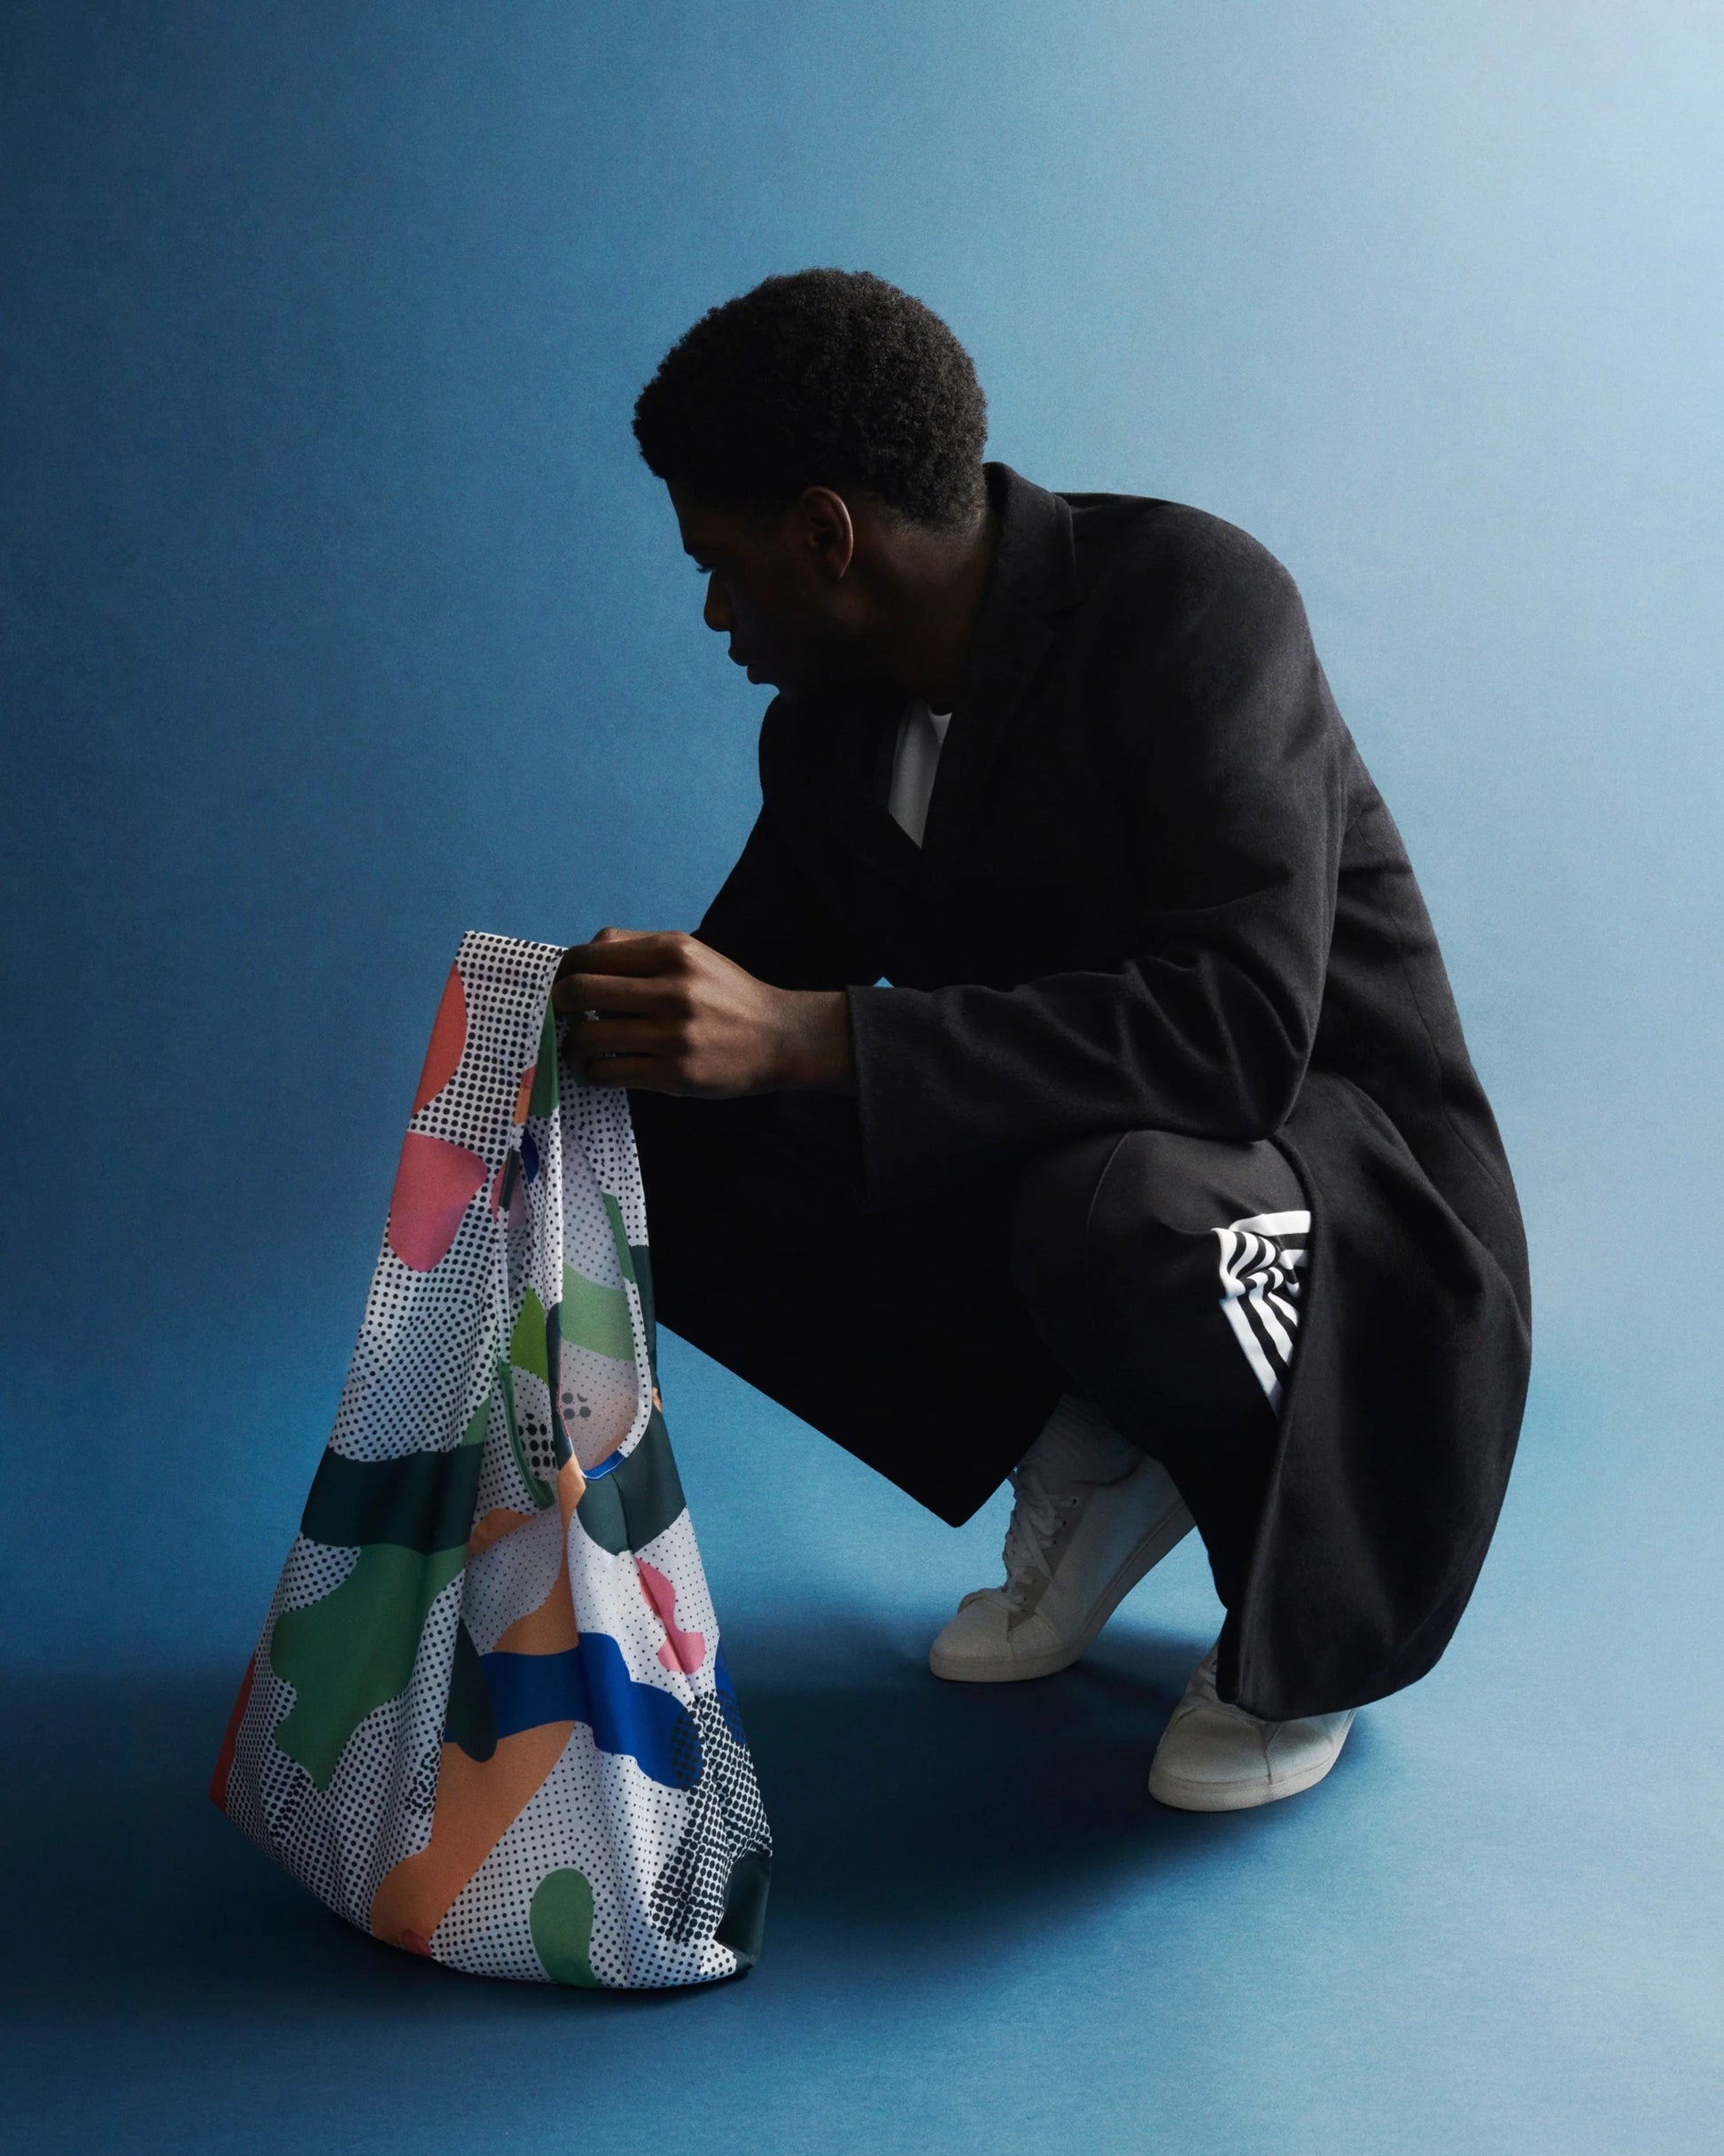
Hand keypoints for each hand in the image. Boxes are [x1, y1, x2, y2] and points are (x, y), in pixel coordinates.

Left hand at [551, 929, 854, 1096]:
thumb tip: (578, 962)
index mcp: (672, 951)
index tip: (562, 987)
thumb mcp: (692, 955)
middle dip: (558, 1006)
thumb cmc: (727, 995)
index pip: (589, 954)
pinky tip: (595, 1071)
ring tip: (577, 1050)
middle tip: (561, 1018)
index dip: (563, 972)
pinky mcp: (675, 1073)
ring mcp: (674, 1033)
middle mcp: (672, 988)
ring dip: (571, 1046)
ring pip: (589, 1036)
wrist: (779, 1037)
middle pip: (580, 991)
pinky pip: (608, 1072)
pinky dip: (590, 1073)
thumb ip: (639, 951)